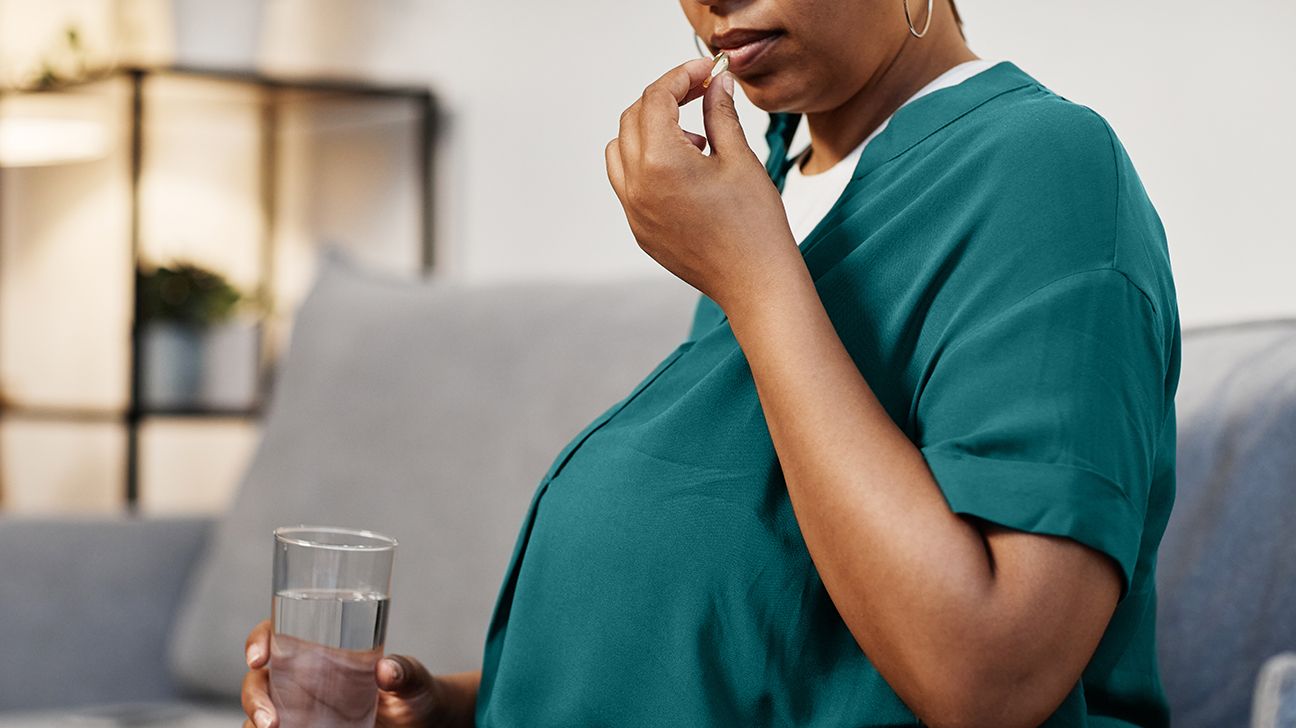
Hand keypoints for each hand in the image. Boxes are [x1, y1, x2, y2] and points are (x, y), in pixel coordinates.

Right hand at [241, 620, 468, 727]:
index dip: (259, 640)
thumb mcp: (413, 677)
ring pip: (261, 709)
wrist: (421, 721)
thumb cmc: (414, 689)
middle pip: (260, 679)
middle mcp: (304, 675)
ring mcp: (302, 706)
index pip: (277, 633)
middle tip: (271, 723)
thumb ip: (404, 671)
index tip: (258, 658)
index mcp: (321, 648)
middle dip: (255, 697)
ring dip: (254, 722)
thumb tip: (387, 670)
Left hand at [605, 59, 800, 314]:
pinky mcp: (640, 230)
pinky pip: (628, 183)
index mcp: (660, 162)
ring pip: (620, 150)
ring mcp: (633, 212)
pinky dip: (647, 164)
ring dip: (649, 131)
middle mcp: (636, 186)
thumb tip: (715, 83)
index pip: (656, 99)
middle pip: (632, 119)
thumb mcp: (739, 159)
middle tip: (700, 93)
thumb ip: (720, 114)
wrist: (755, 282)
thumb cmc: (754, 226)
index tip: (706, 71)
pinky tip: (686, 171)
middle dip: (664, 99)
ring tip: (694, 139)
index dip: (681, 76)